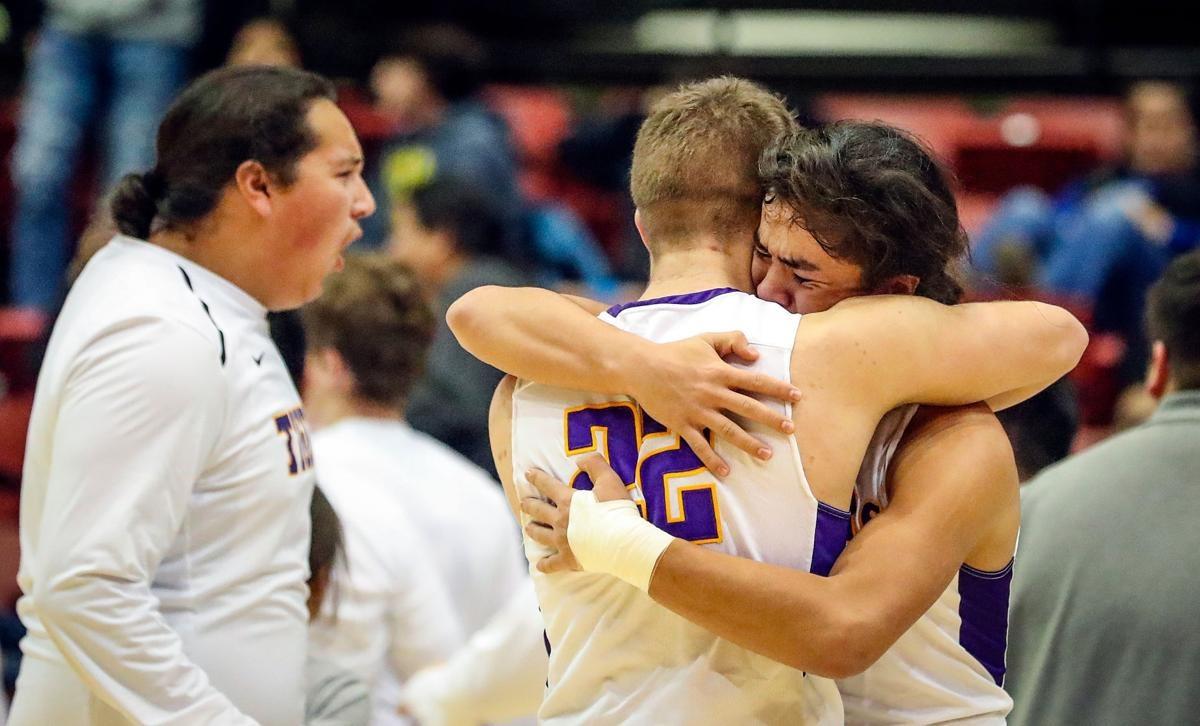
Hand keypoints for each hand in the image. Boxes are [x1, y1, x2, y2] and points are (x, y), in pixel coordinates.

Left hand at [522, 455, 631, 573]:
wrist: (622, 541)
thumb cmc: (616, 510)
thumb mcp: (609, 480)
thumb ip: (595, 464)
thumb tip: (580, 459)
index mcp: (567, 501)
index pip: (547, 485)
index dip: (537, 478)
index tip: (527, 474)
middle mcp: (560, 521)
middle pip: (538, 511)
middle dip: (529, 505)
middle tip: (523, 503)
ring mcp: (562, 541)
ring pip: (540, 535)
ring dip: (532, 530)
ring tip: (528, 527)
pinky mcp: (568, 560)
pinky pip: (551, 564)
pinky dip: (544, 565)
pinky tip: (539, 565)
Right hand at [627, 332, 799, 476]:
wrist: (641, 368)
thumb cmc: (676, 352)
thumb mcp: (705, 339)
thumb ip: (732, 340)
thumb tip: (755, 356)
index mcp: (719, 372)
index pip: (755, 381)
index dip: (778, 388)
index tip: (797, 396)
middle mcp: (712, 393)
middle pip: (748, 408)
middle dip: (772, 419)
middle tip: (791, 429)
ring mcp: (697, 411)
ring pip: (728, 430)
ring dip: (749, 444)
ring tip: (767, 454)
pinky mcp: (682, 425)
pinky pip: (700, 445)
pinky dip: (712, 460)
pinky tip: (726, 472)